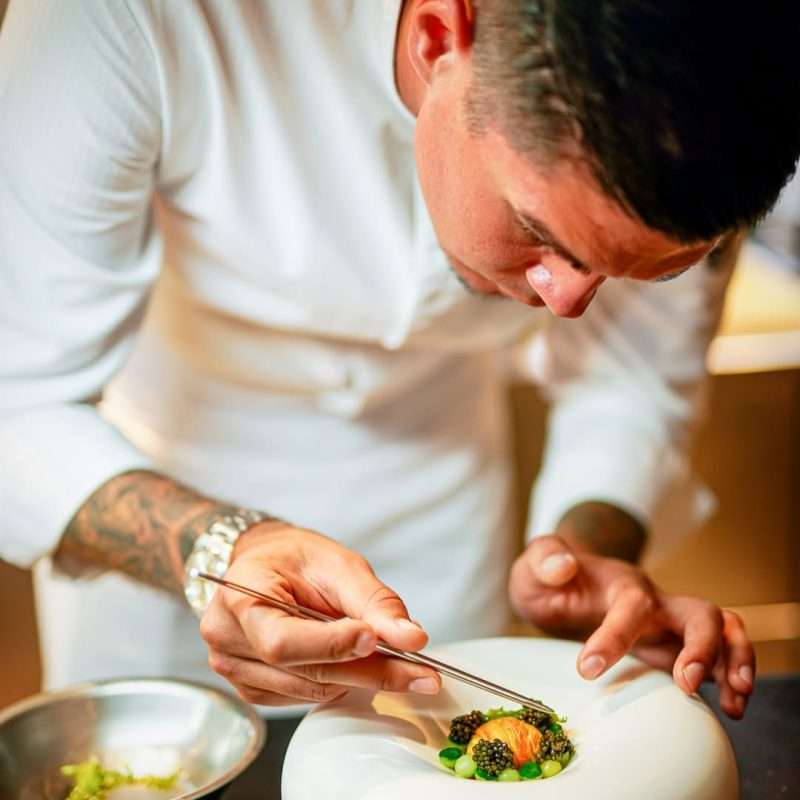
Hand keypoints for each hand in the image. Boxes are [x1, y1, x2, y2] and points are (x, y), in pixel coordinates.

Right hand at [199, 523, 440, 705]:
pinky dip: (341, 682)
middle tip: (422, 672)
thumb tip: (411, 638)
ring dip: (361, 678)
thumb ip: (374, 601)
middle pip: (305, 671)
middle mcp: (229, 639)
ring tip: (396, 660)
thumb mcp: (338, 564)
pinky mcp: (254, 689)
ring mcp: (236, 669)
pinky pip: (307, 696)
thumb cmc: (295, 558)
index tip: (377, 638)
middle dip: (369, 671)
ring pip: (312, 689)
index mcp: (240, 597)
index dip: (332, 645)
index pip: (283, 640)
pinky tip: (355, 660)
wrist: (267, 564)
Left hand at [508, 535, 754, 718]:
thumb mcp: (534, 564)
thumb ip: (544, 559)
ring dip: (735, 661)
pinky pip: (718, 654)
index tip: (587, 669)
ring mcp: (669, 622)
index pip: (630, 604)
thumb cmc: (551, 575)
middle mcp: (655, 601)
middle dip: (702, 647)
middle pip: (699, 611)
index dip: (614, 636)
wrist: (565, 578)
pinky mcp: (675, 643)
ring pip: (723, 629)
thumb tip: (564, 566)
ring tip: (734, 702)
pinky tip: (731, 707)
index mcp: (620, 584)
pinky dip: (732, 677)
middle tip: (687, 683)